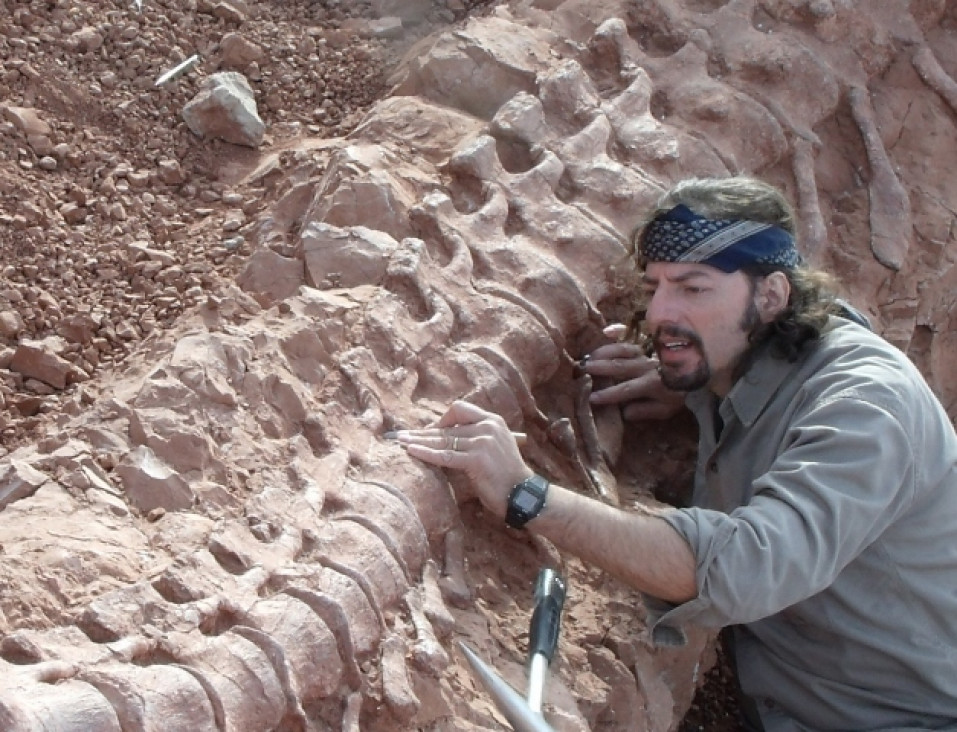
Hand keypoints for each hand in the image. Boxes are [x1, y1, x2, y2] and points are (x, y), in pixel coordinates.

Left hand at [394, 400, 532, 517]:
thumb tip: (444, 436)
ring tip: (400, 442)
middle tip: (400, 435)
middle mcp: (488, 426)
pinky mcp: (477, 459)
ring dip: (419, 441)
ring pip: (443, 440)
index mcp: (492, 420)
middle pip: (447, 426)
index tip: (427, 431)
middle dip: (421, 432)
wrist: (523, 494)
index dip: (440, 420)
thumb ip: (475, 437)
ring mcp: (483, 442)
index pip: (459, 409)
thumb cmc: (506, 474)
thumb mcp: (495, 446)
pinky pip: (445, 455)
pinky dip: (426, 453)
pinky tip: (411, 451)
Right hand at [583, 325, 686, 420]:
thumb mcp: (666, 409)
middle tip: (582, 369)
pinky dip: (619, 332)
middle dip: (600, 368)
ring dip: (604, 353)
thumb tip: (624, 413)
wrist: (695, 370)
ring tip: (588, 356)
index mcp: (652, 384)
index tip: (592, 398)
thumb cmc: (676, 393)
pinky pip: (631, 336)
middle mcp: (647, 366)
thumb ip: (645, 410)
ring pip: (623, 350)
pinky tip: (606, 332)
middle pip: (620, 366)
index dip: (609, 394)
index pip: (627, 389)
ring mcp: (646, 353)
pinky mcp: (646, 343)